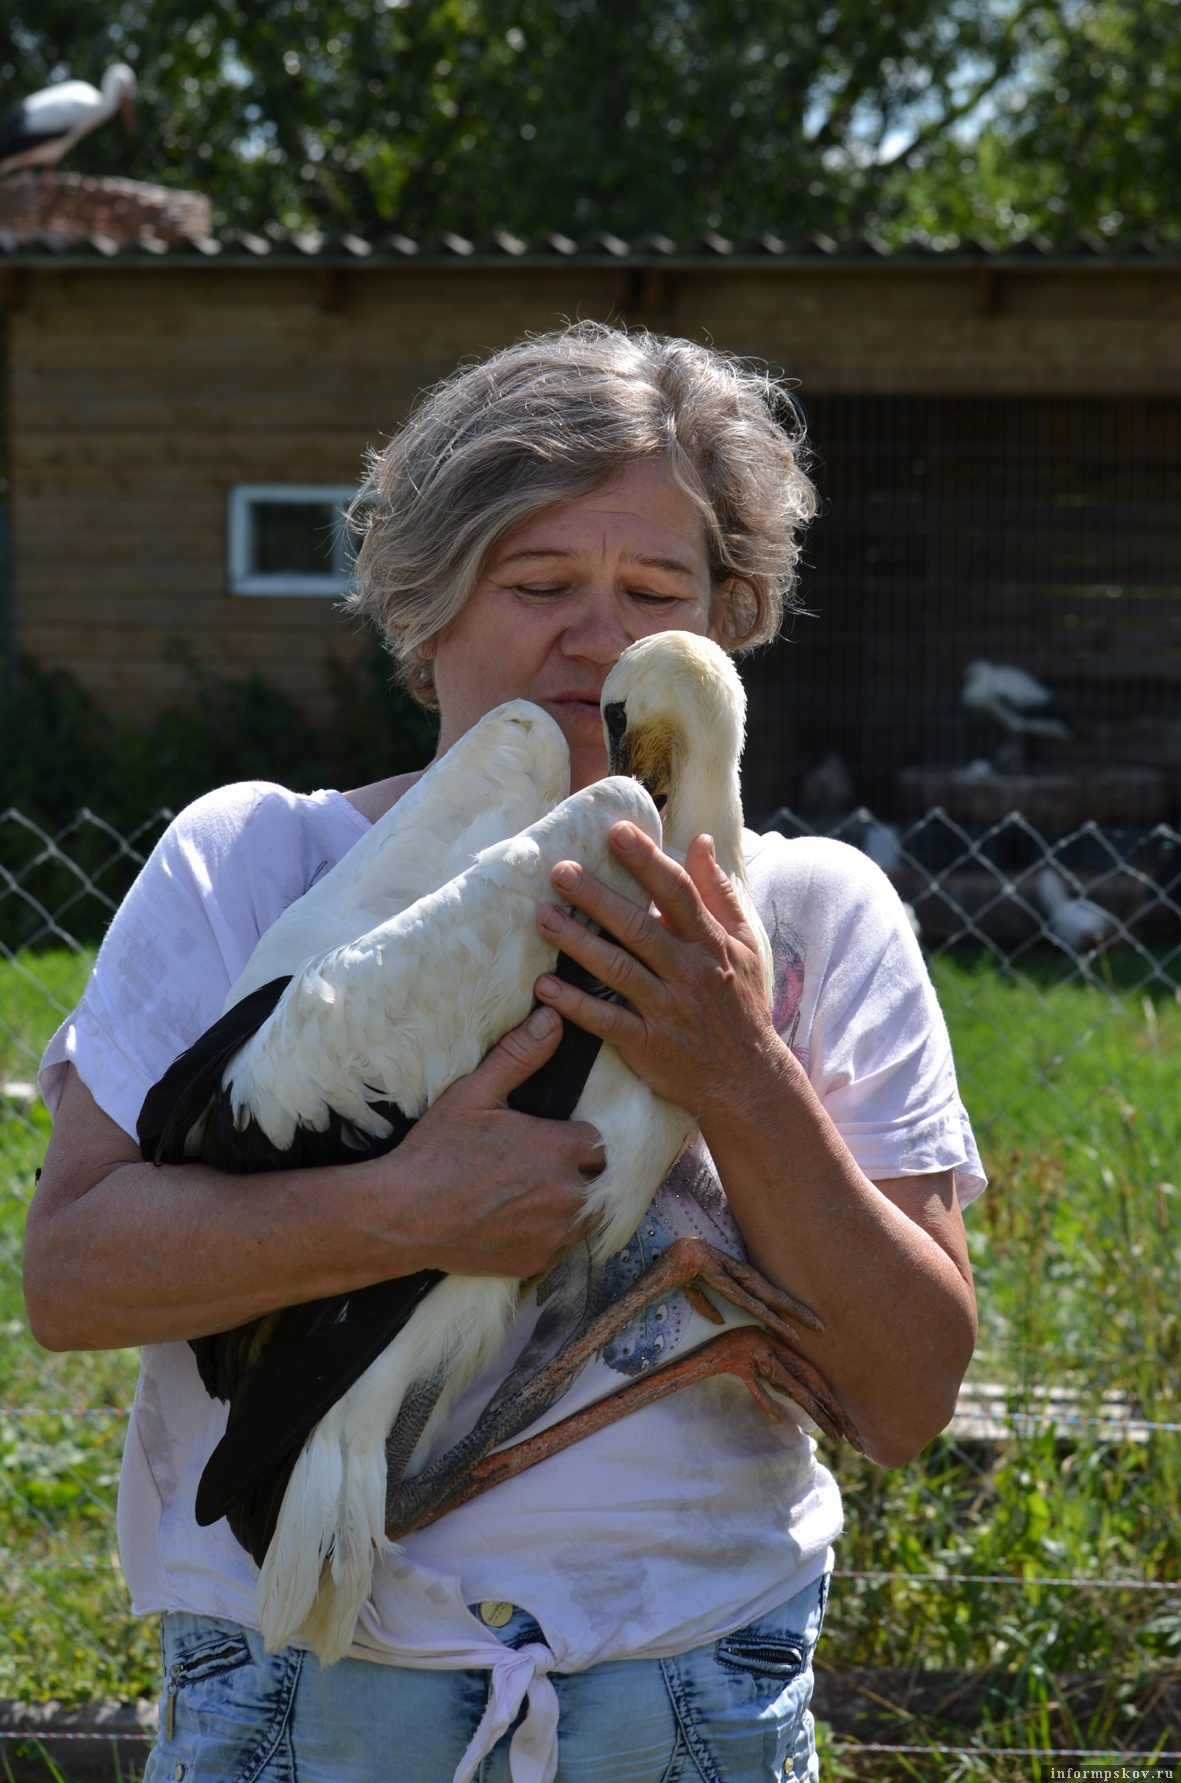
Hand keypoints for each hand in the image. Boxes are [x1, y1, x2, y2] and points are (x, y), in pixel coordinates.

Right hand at [390, 1007, 602, 1278]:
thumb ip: (520, 1054)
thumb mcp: (475, 1092)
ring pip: (586, 1216)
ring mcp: (554, 1234)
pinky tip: (519, 1220)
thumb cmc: (436, 1150)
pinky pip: (560, 1246)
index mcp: (560, 1148)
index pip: (600, 1141)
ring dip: (571, 1204)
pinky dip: (548, 1235)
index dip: (578, 1138)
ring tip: (536, 1192)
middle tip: (544, 1164)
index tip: (554, 1137)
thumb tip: (552, 1016)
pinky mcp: (536, 1262)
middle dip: (581, 1171)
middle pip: (601, 1180)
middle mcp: (567, 1194)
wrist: (401, 1216)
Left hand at [532, 822, 781, 1123]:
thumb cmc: (742, 1004)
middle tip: (559, 869)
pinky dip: (575, 1004)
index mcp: (711, 943)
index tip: (616, 831)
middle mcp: (689, 972)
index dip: (647, 860)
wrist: (747, 1079)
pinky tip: (544, 986)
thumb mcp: (746, 945)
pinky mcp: (649, 1045)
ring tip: (542, 917)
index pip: (677, 892)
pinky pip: (606, 1021)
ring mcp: (667, 1009)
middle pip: (638, 926)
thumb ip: (720, 892)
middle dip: (597, 896)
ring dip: (577, 942)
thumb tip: (699, 841)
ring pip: (617, 969)